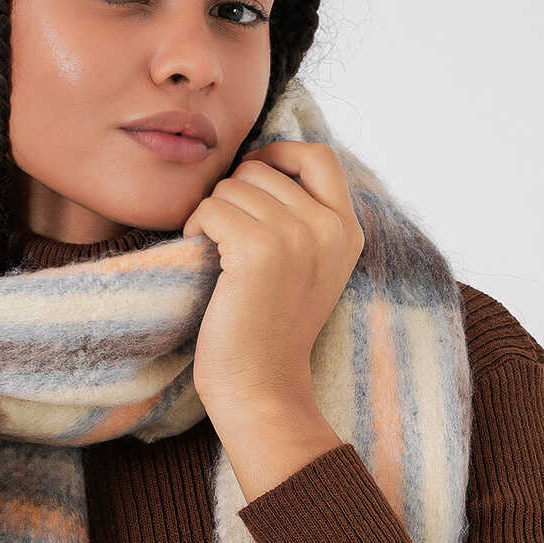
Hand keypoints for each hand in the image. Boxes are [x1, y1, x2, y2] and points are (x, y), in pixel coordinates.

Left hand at [182, 139, 364, 416]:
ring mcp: (296, 236)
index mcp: (348, 231)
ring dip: (212, 214)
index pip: (318, 156)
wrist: (262, 388)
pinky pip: (212, 207)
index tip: (251, 180)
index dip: (278, 154)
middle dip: (233, 196)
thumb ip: (304, 218)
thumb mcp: (308, 268)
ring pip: (233, 186)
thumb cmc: (270, 331)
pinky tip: (202, 258)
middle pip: (262, 169)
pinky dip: (195, 227)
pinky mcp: (258, 249)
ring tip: (216, 254)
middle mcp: (329, 227)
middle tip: (225, 239)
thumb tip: (260, 162)